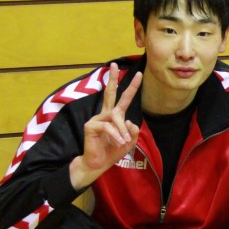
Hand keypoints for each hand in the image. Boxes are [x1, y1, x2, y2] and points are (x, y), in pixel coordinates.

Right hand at [70, 63, 141, 189]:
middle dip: (113, 79)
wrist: (97, 164)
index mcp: (114, 116)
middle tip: (114, 64)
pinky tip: (117, 142)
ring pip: (116, 117)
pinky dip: (115, 135)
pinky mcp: (90, 126)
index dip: (130, 87)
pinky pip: (108, 127)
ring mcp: (96, 119)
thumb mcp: (129, 141)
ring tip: (123, 141)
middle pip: (110, 93)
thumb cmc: (112, 151)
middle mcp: (105, 114)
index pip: (123, 99)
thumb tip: (130, 121)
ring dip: (122, 130)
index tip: (138, 74)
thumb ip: (133, 131)